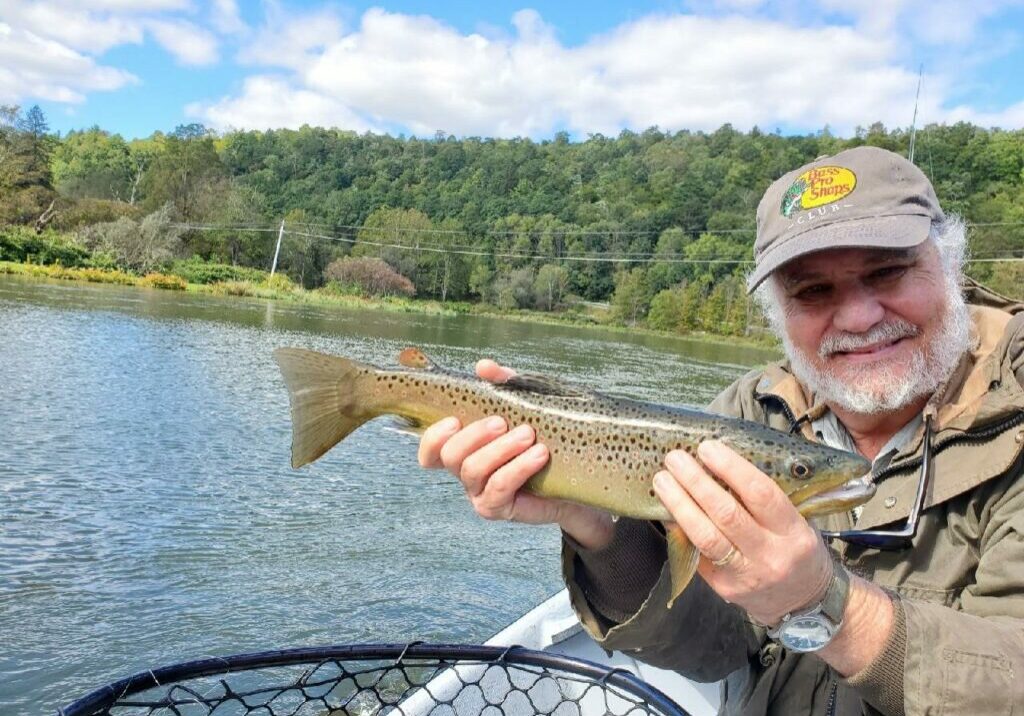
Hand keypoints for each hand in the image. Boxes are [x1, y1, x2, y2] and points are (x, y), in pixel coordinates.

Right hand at [418, 359, 613, 549]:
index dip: (433, 437)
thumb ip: (504, 386)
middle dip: (474, 435)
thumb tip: (483, 367)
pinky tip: (540, 454)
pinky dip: (518, 467)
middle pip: (450, 456)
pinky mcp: (499, 509)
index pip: (431, 450)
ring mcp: (479, 493)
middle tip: (501, 422)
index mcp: (466, 448)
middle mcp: (466, 472)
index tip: (454, 421)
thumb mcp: (526, 404)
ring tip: (528, 435)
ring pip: (473, 470)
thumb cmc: (545, 436)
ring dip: (500, 449)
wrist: (577, 476)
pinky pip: (500, 487)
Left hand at [652, 440, 832, 625]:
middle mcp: (770, 555)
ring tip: (662, 480)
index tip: (708, 448)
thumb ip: (766, 499)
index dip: (731, 468)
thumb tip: (720, 464)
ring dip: (679, 504)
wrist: (803, 602)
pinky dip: (679, 529)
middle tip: (675, 459)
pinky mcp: (724, 588)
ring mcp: (745, 575)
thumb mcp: (798, 523)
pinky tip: (665, 510)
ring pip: (706, 537)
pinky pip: (697, 554)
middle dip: (697, 482)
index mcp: (793, 533)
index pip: (761, 494)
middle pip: (727, 514)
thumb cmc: (796, 551)